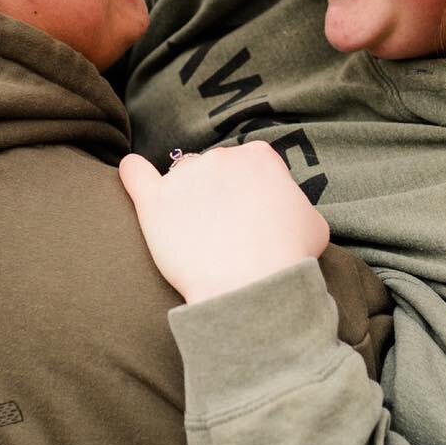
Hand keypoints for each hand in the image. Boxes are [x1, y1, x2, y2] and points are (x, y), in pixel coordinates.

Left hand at [119, 142, 329, 304]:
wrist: (251, 288)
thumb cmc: (289, 258)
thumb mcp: (313, 223)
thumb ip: (292, 203)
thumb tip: (280, 209)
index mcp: (260, 156)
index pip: (251, 165)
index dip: (253, 193)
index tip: (254, 219)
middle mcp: (220, 157)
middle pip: (214, 169)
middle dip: (219, 195)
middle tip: (227, 233)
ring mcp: (184, 177)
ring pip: (182, 178)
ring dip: (187, 197)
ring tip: (196, 234)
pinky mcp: (154, 203)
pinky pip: (135, 174)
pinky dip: (133, 172)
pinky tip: (133, 172)